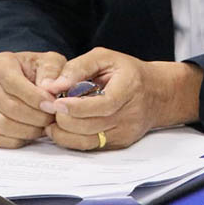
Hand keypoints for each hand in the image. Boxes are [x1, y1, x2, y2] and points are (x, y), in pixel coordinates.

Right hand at [0, 51, 66, 147]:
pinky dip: (19, 139)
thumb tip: (52, 88)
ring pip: (4, 125)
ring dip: (30, 129)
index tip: (53, 104)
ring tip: (45, 124)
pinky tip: (33, 131)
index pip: (13, 83)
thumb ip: (53, 71)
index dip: (35, 97)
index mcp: (0, 64)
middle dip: (37, 116)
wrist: (30, 79)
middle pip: (10, 107)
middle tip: (53, 116)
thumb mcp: (51, 61)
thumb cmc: (39, 70)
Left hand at [38, 47, 202, 150]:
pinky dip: (72, 139)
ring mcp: (126, 132)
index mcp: (129, 88)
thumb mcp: (105, 57)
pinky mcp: (121, 143)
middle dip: (63, 118)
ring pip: (88, 141)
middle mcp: (130, 114)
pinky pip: (91, 146)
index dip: (75, 107)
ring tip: (50, 119)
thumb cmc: (127, 72)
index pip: (102, 105)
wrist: (157, 93)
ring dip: (63, 132)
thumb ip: (78, 67)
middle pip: (91, 126)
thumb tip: (54, 85)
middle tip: (46, 107)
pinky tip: (62, 128)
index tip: (54, 102)